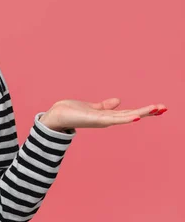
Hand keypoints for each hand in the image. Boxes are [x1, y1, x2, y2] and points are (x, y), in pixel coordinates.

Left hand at [39, 98, 166, 131]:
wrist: (56, 117)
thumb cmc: (71, 112)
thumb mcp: (92, 107)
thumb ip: (105, 106)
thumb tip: (118, 101)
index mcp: (107, 116)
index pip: (129, 112)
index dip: (144, 110)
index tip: (159, 107)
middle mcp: (107, 120)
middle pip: (131, 115)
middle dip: (148, 112)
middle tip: (165, 108)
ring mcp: (101, 121)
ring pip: (125, 117)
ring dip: (141, 113)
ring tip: (156, 109)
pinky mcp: (94, 120)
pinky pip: (112, 119)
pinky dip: (124, 118)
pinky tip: (135, 116)